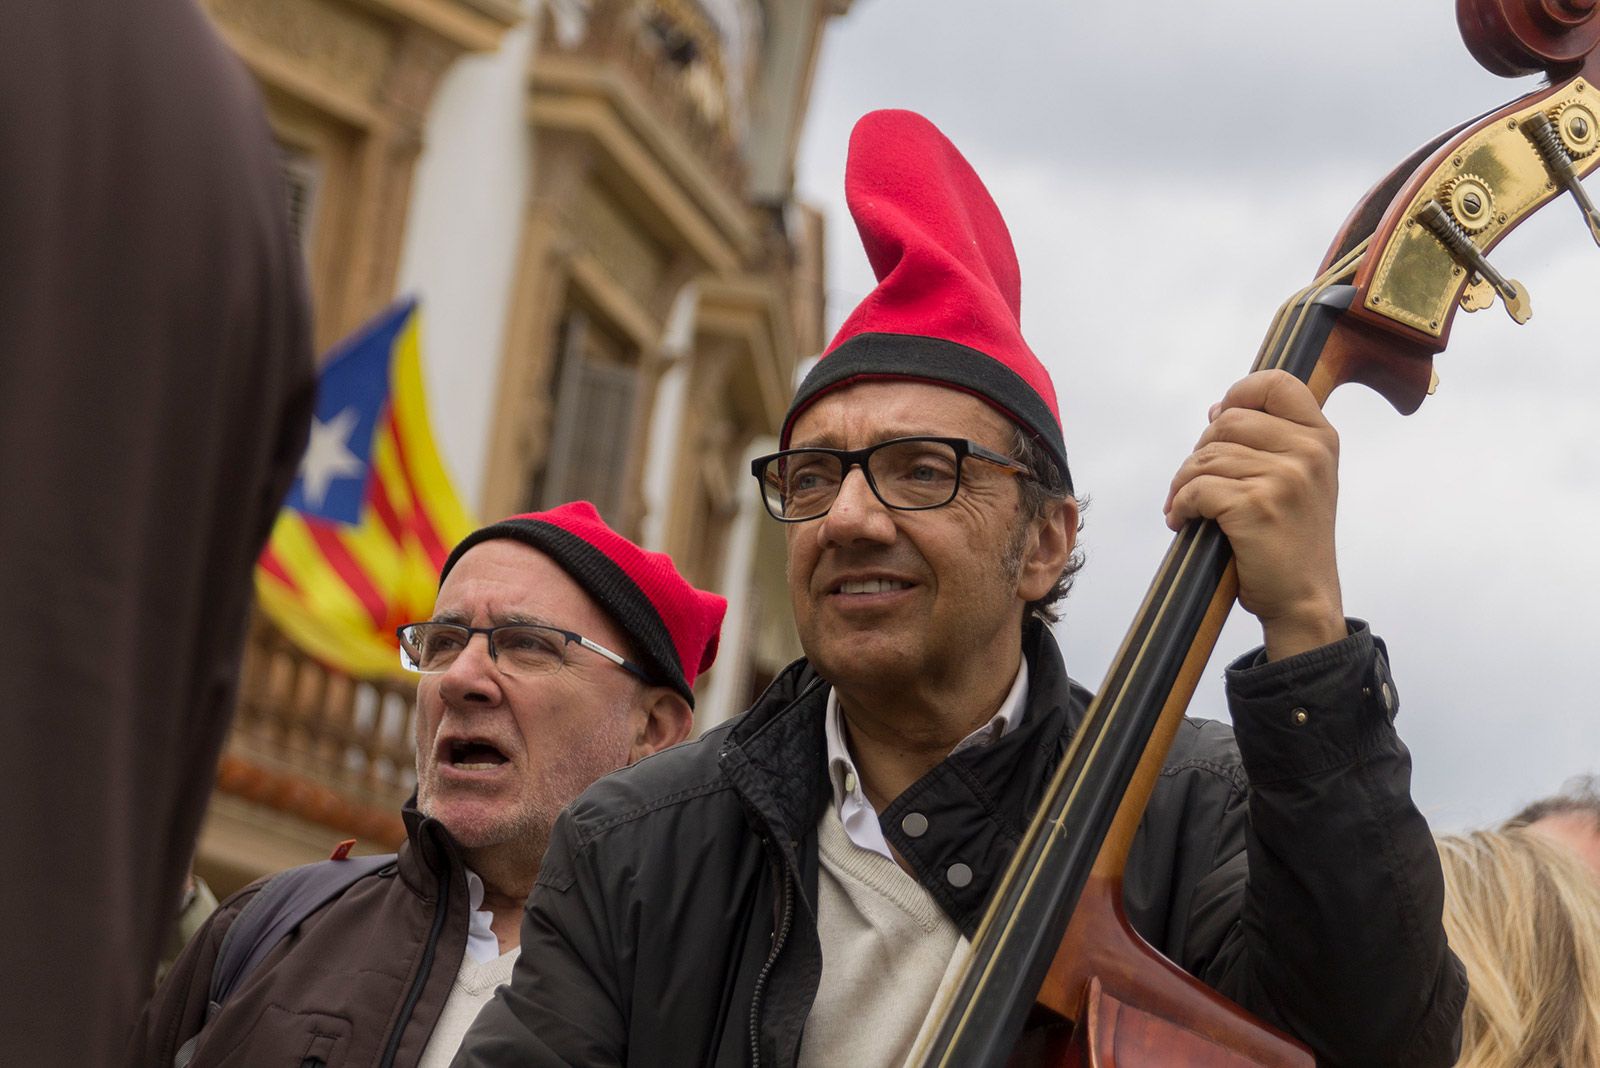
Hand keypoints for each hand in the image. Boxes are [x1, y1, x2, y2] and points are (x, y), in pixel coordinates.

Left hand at [1164, 370, 1345, 660]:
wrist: (1303, 600)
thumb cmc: (1290, 542)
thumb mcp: (1298, 481)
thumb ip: (1269, 442)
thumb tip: (1218, 409)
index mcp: (1321, 438)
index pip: (1277, 383)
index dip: (1239, 393)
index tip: (1218, 419)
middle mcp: (1308, 451)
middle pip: (1226, 421)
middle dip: (1199, 452)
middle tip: (1194, 483)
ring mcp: (1284, 477)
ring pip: (1205, 457)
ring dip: (1183, 484)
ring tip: (1186, 507)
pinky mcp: (1255, 505)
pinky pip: (1196, 488)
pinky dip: (1179, 506)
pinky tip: (1182, 522)